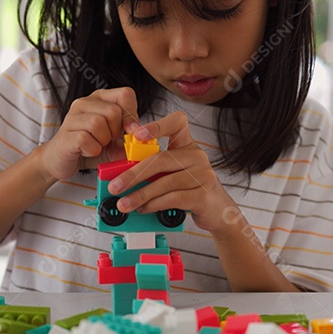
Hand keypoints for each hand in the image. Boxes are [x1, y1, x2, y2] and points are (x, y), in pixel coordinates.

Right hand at [37, 88, 139, 181]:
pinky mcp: (66, 133)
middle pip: (114, 111)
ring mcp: (72, 116)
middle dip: (116, 132)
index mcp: (100, 99)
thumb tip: (143, 141)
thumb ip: (129, 140)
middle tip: (107, 141)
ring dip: (103, 141)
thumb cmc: (89, 147)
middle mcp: (85, 102)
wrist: (60, 160)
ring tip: (96, 145)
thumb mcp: (114, 143)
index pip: (125, 94)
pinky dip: (92, 150)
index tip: (130, 131)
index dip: (132, 114)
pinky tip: (87, 151)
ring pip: (99, 123)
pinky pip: (86, 139)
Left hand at [105, 111, 236, 233]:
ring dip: (140, 195)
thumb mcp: (172, 172)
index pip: (177, 123)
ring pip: (165, 183)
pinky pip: (173, 198)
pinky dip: (154, 205)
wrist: (217, 210)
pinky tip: (143, 209)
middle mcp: (197, 156)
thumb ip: (153, 169)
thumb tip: (120, 175)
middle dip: (133, 174)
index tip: (137, 134)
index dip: (157, 126)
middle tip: (115, 186)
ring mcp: (202, 175)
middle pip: (161, 159)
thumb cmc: (190, 188)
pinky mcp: (203, 195)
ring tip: (125, 203)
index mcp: (187, 144)